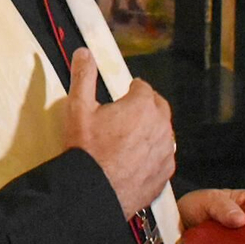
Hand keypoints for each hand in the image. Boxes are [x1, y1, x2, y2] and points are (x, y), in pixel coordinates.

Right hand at [64, 47, 174, 217]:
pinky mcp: (165, 173)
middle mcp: (161, 126)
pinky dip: (153, 154)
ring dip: (151, 130)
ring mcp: (166, 151)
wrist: (93, 191)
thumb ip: (84, 76)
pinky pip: (163, 157)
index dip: (132, 89)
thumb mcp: (78, 108)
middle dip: (147, 105)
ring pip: (163, 133)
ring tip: (132, 136)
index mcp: (143, 105)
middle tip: (130, 112)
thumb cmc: (86, 148)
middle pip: (159, 107)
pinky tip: (137, 159)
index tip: (125, 93)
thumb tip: (85, 52)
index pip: (143, 87)